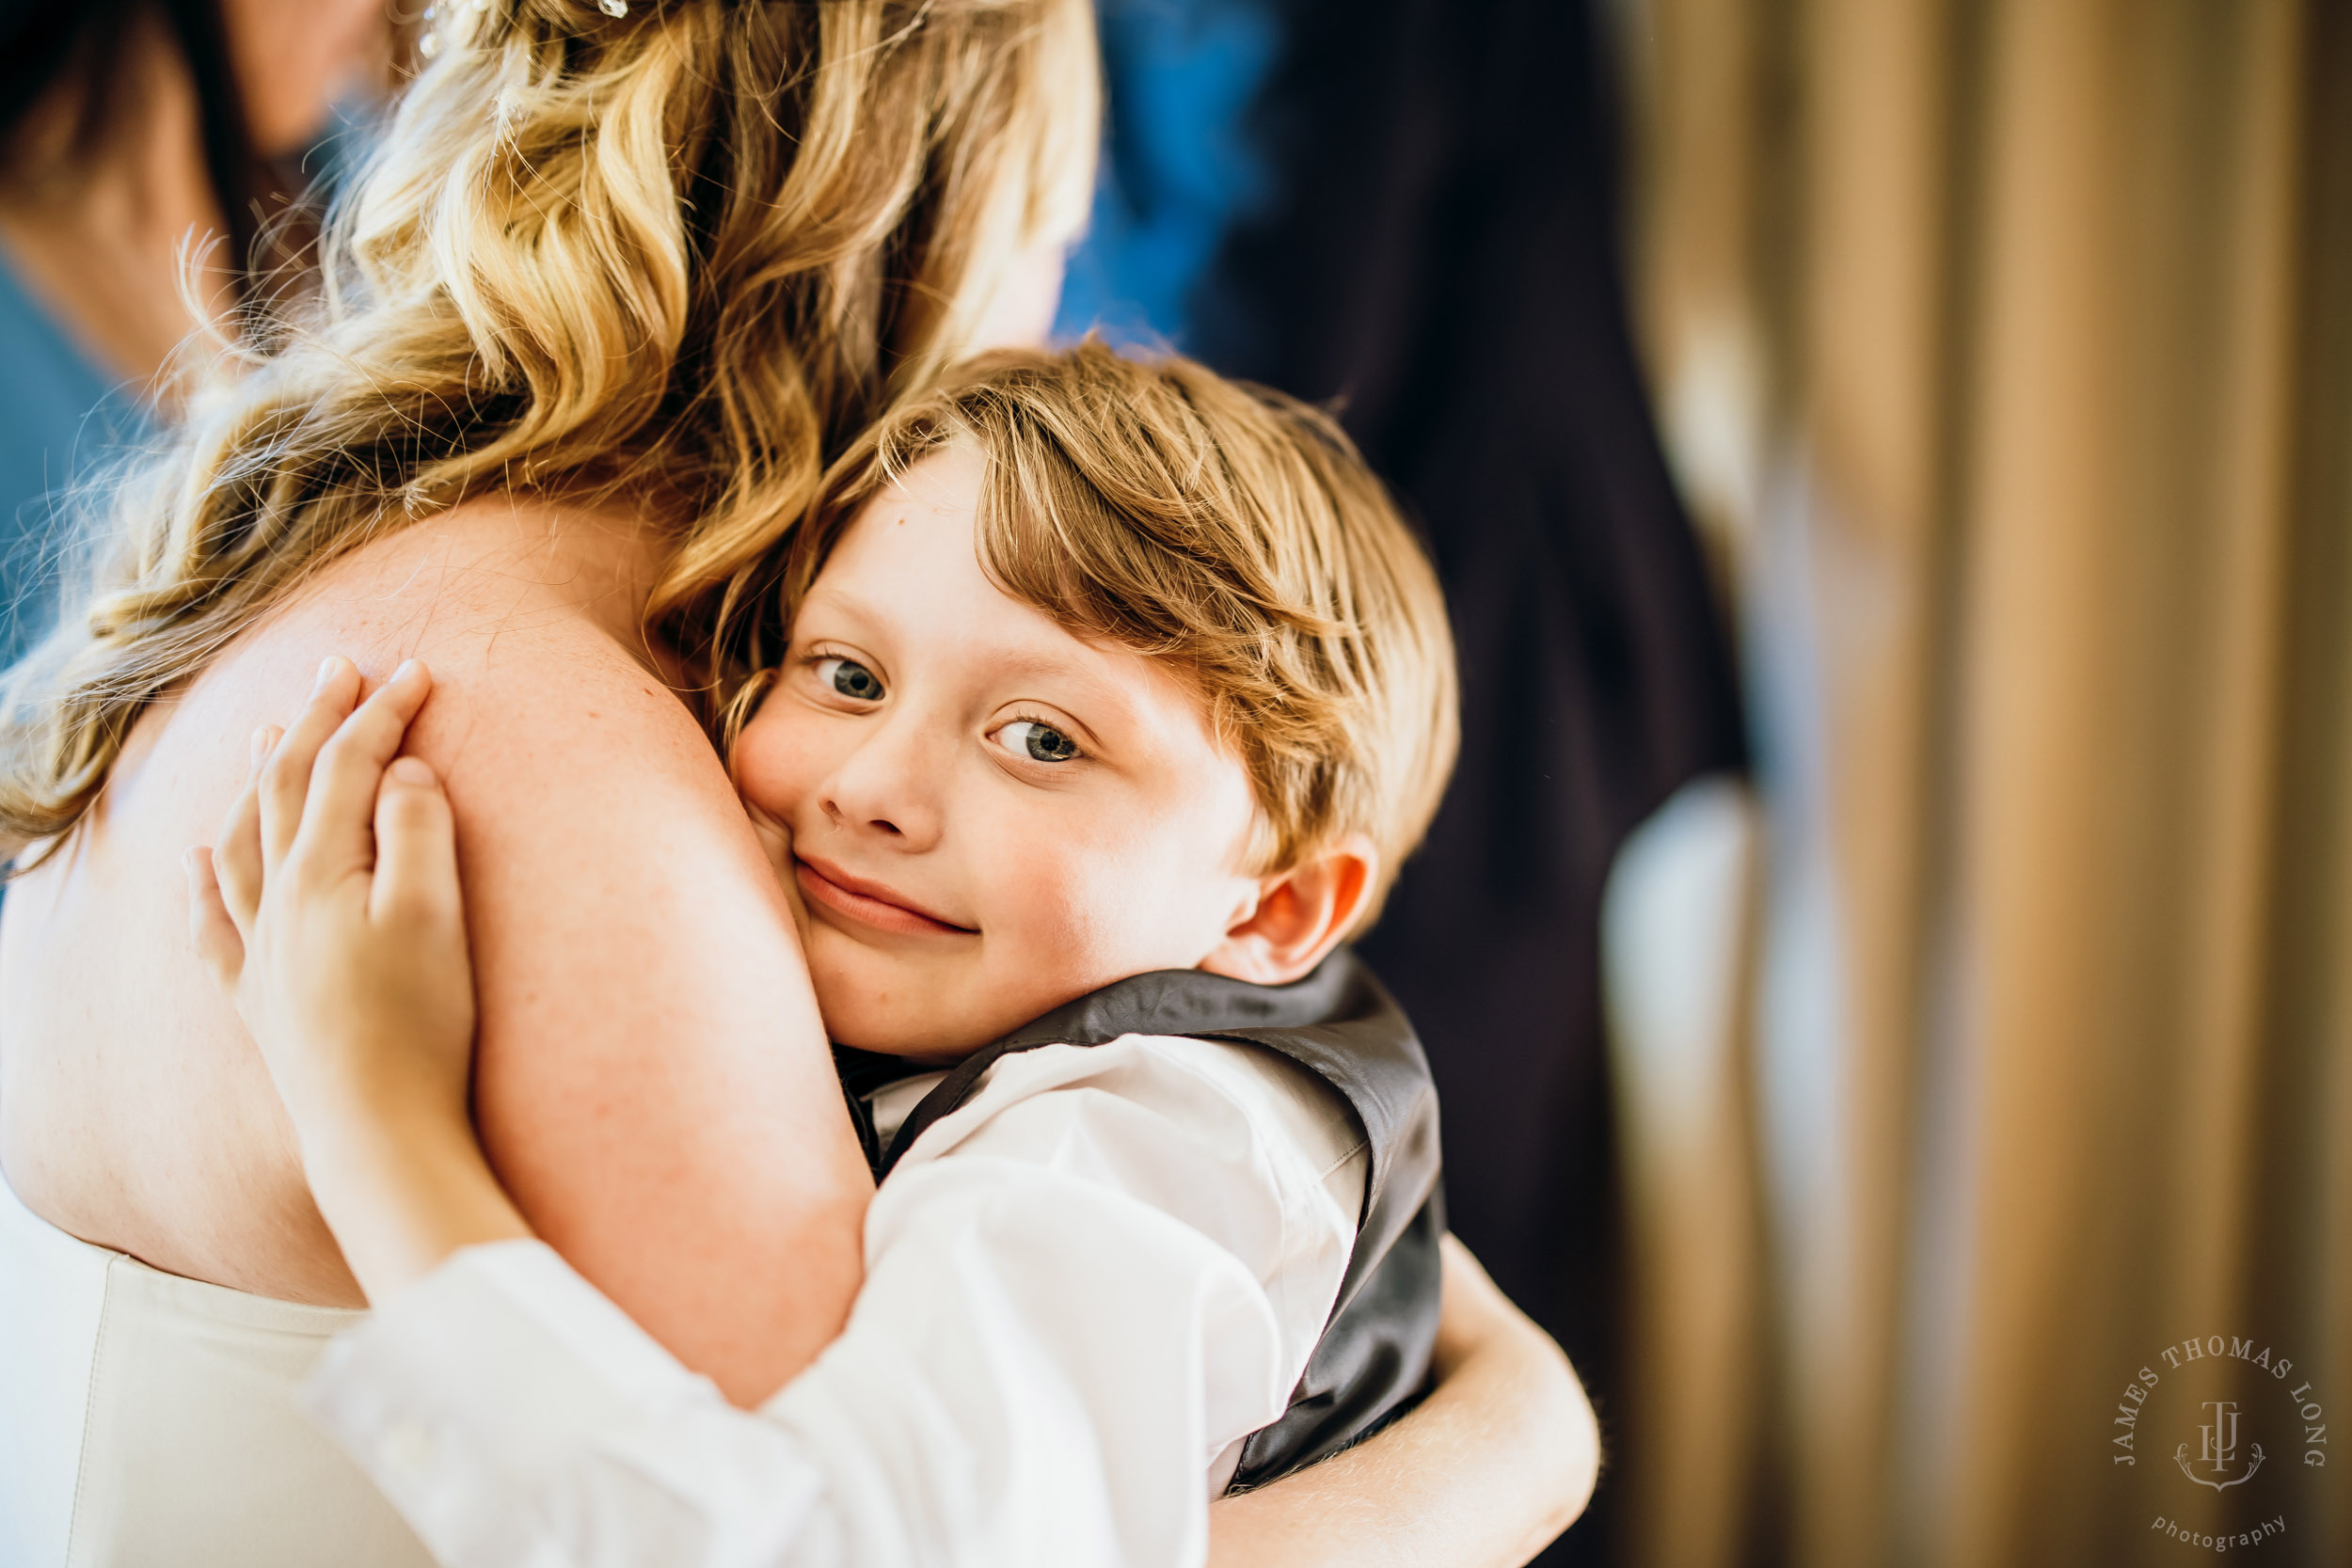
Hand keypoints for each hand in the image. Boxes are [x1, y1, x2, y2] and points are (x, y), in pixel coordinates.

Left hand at [187, 656, 527, 1299]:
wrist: (376, 1129)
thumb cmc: (420, 1025)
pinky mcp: (259, 997)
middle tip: (337, 670)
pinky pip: (214, 921)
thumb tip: (401, 772)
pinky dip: (203, 879)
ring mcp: (262, 949)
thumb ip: (418, 833)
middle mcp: (279, 901)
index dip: (381, 714)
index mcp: (325, 873)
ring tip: (265, 736)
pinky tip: (198, 858)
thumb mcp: (436, 917)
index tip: (416, 672)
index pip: (351, 768)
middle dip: (314, 721)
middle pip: (288, 788)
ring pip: (244, 841)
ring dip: (258, 780)